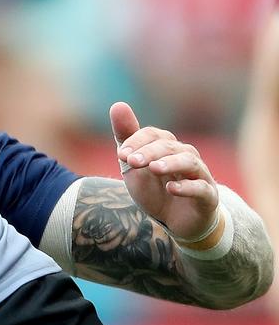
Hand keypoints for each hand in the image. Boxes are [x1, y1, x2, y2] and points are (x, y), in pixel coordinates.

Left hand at [110, 101, 219, 240]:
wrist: (177, 220)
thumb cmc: (156, 188)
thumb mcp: (135, 165)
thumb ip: (126, 137)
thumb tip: (117, 104)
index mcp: (168, 147)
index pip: (154, 135)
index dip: (137, 141)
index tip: (121, 154)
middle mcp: (186, 156)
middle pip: (169, 147)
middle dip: (149, 152)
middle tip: (130, 161)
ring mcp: (199, 176)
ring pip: (190, 162)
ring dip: (171, 163)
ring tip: (154, 168)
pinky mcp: (207, 196)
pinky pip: (201, 188)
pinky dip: (187, 187)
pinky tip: (172, 188)